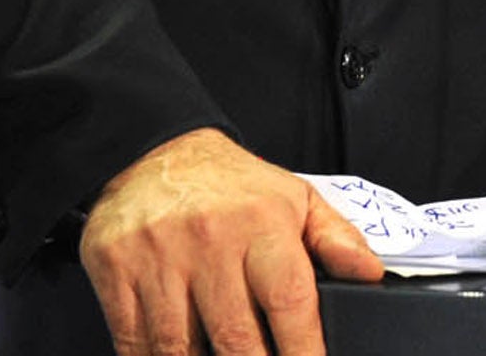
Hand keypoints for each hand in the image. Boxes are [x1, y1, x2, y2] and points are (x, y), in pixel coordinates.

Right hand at [78, 127, 385, 355]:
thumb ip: (336, 239)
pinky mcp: (115, 271)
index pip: (290, 302)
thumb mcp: (294, 198)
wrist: (152, 150)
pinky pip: (134, 341)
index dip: (304, 352)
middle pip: (236, 338)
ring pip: (180, 349)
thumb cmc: (231, 186)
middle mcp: (211, 241)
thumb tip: (371, 274)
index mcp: (263, 224)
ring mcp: (159, 259)